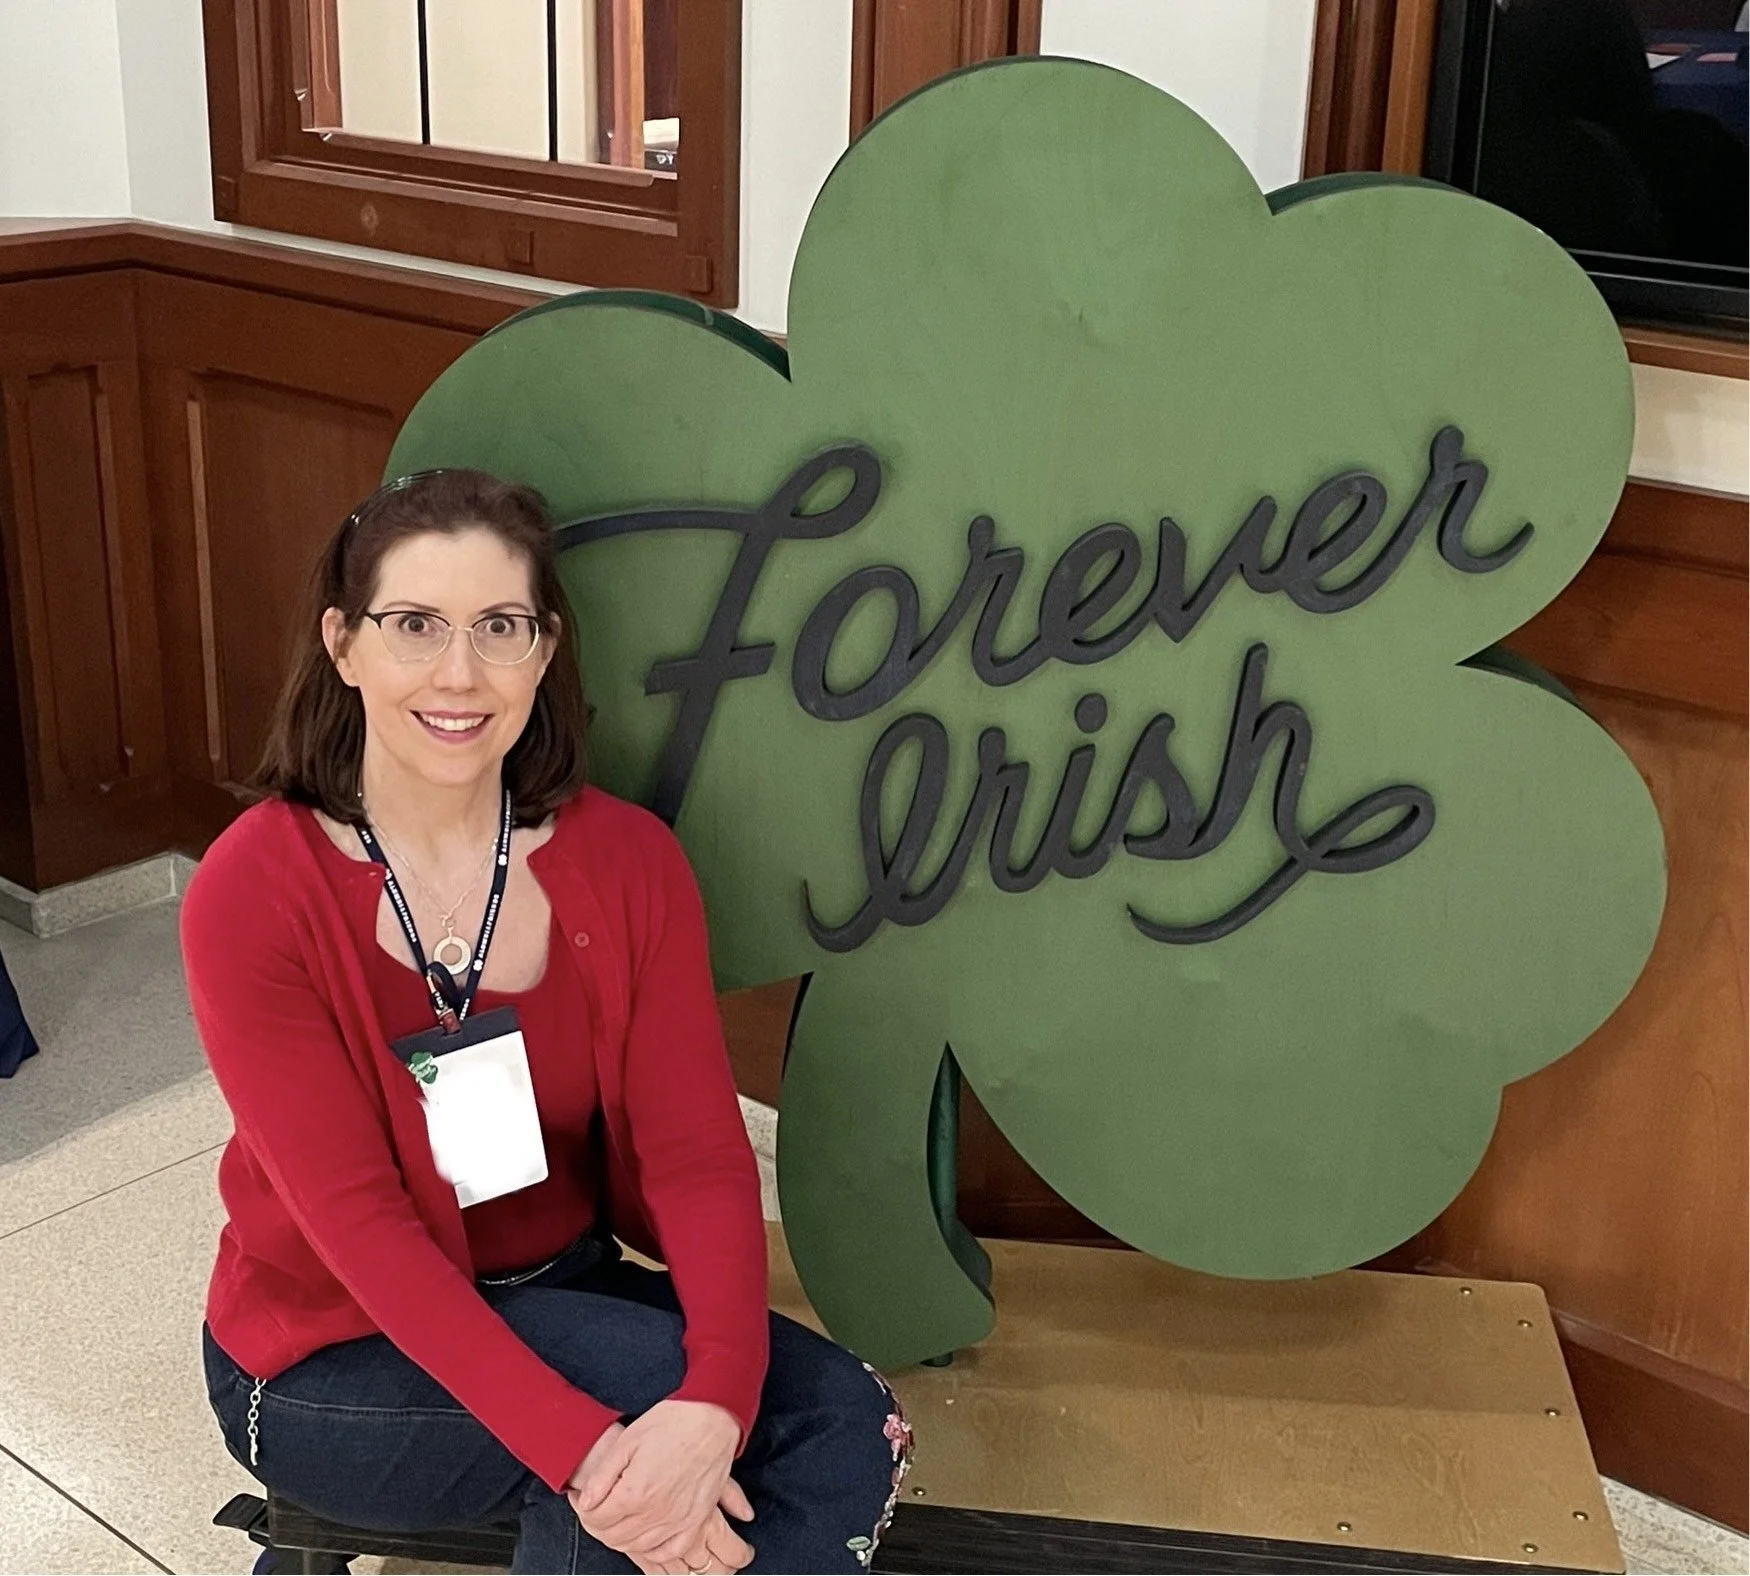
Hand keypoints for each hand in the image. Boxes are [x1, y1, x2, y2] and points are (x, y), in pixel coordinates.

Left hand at [566, 1401, 746, 1562]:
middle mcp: (655, 1513)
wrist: (713, 1418)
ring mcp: (678, 1520)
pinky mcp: (696, 1520)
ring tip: (617, 1518)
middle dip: (599, 1526)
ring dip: (621, 1537)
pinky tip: (647, 1537)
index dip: (585, 1512)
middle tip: (597, 1509)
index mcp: (635, 1493)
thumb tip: (585, 1502)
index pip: (597, 1520)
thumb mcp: (628, 1440)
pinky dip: (654, 1551)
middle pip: (614, 1537)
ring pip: (638, 1547)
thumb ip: (603, 1475)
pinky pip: (670, 1551)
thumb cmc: (672, 1422)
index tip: (582, 1500)